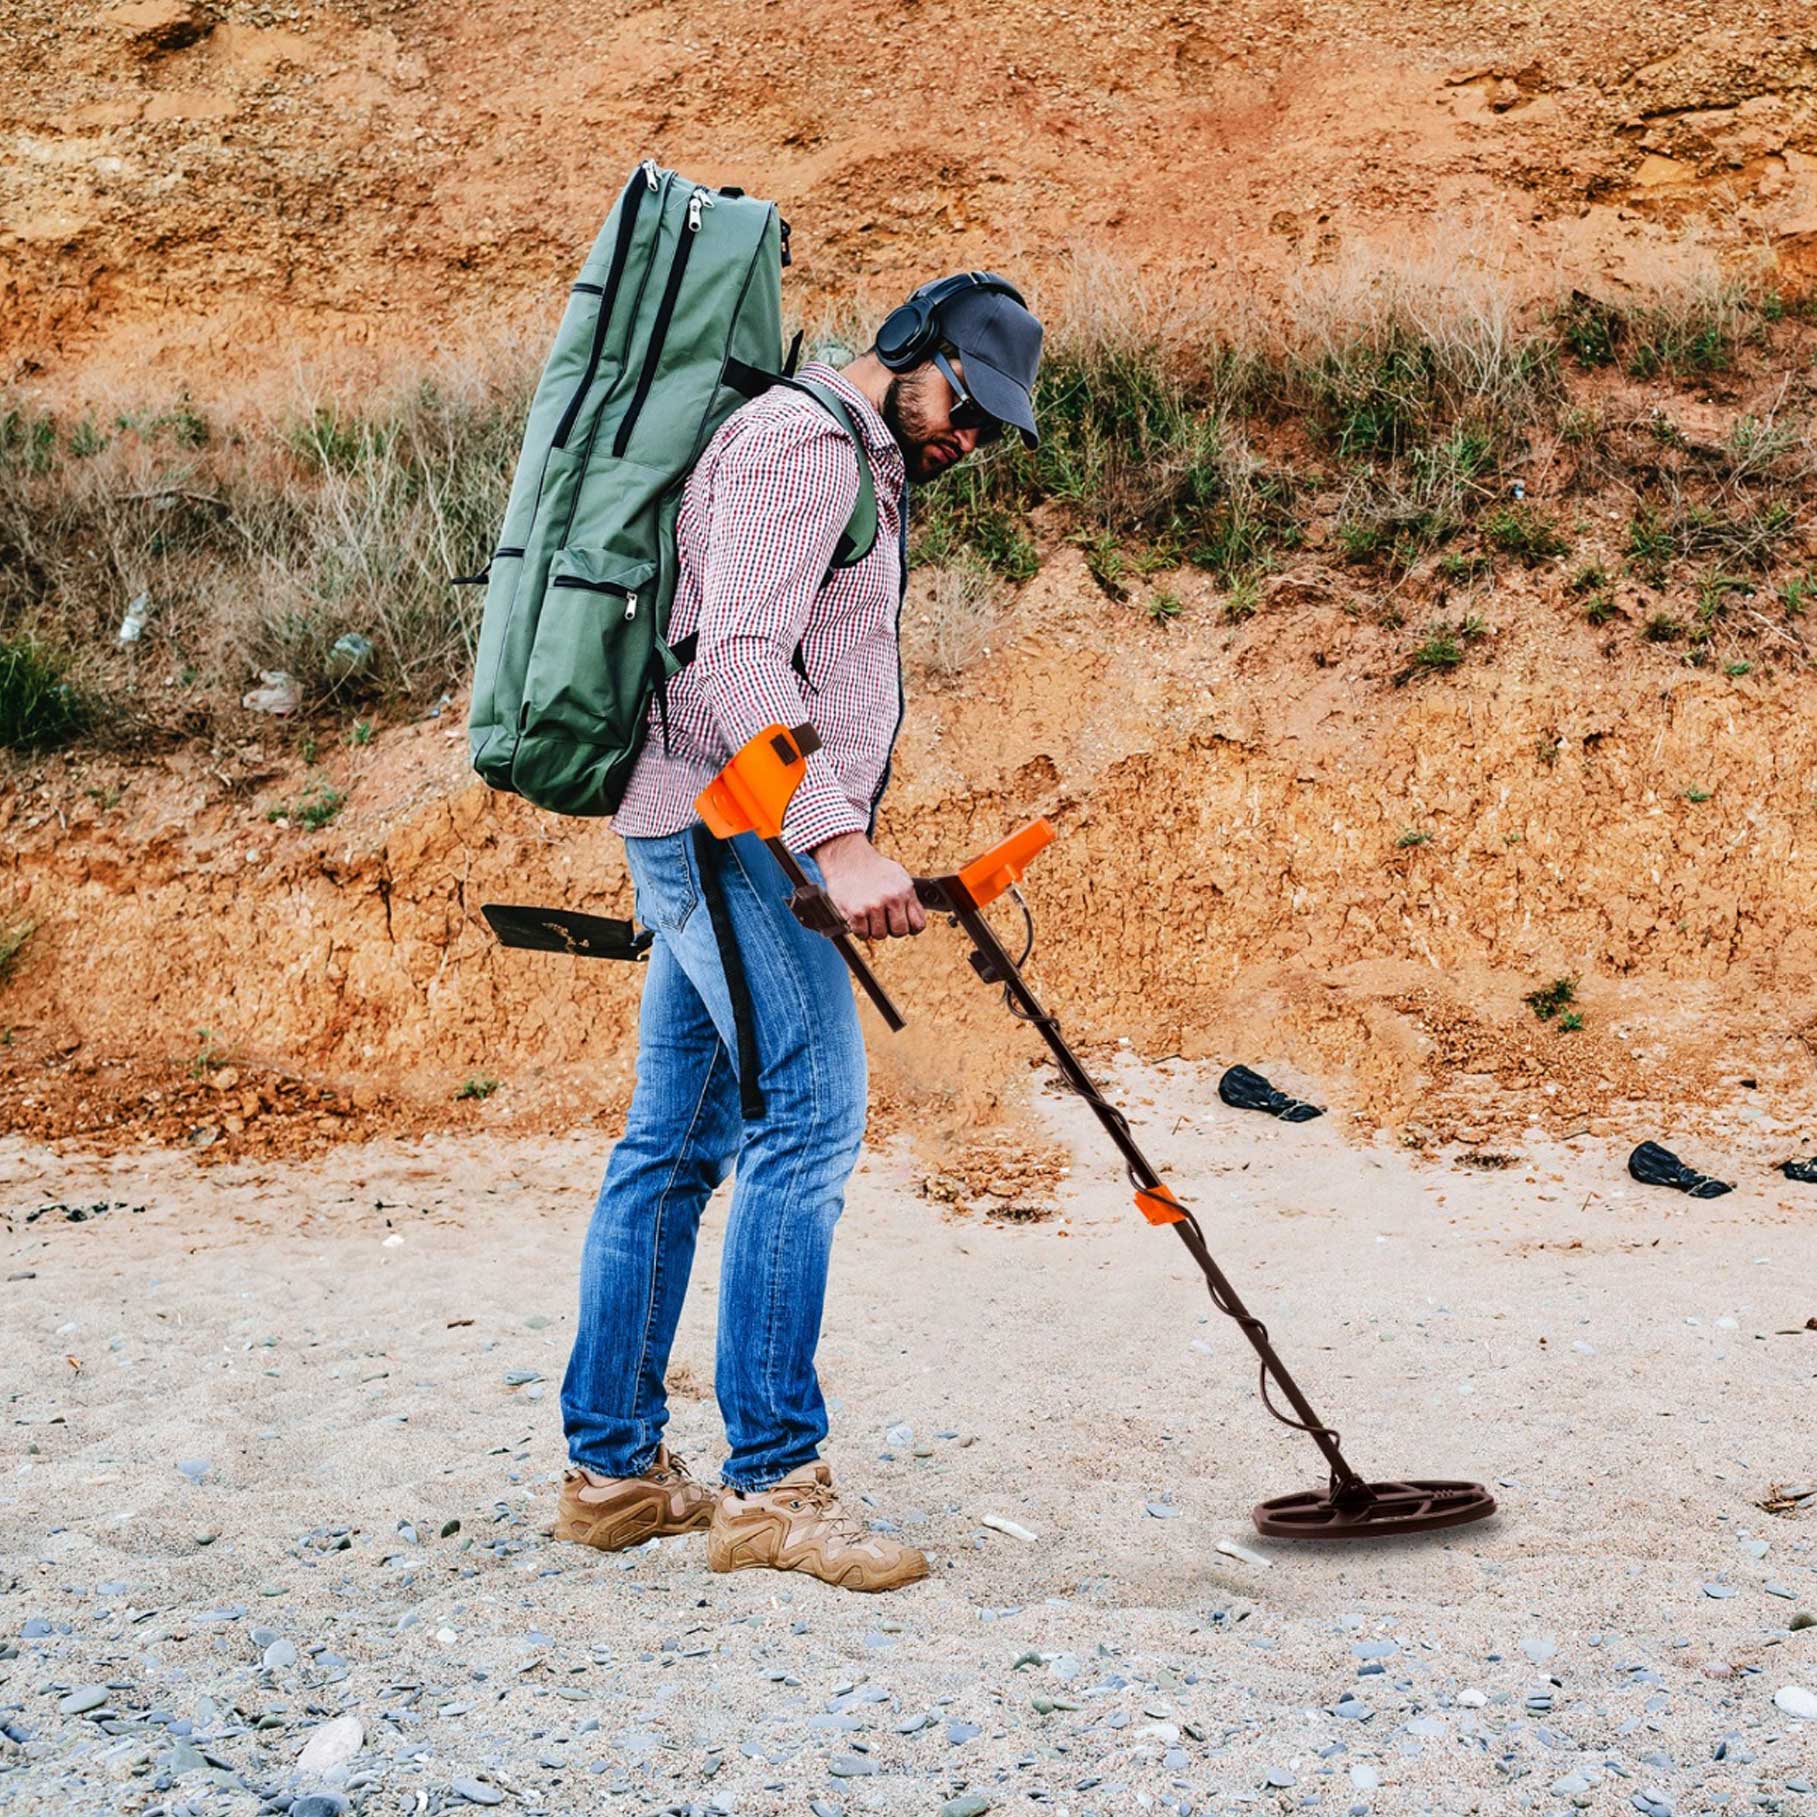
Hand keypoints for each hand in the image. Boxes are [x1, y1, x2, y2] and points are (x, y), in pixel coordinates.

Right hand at [811, 831, 926, 939]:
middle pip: (899, 932)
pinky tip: (858, 917)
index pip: (918, 924)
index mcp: (905, 891)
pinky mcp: (857, 912)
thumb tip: (915, 919)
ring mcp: (874, 906)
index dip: (910, 928)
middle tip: (883, 920)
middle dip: (891, 929)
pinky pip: (862, 934)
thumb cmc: (873, 869)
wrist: (847, 858)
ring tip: (868, 915)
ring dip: (873, 929)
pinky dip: (859, 930)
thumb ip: (909, 898)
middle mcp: (892, 898)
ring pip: (880, 935)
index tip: (902, 924)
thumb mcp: (898, 876)